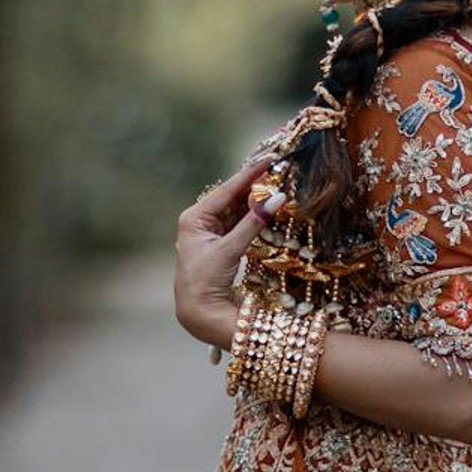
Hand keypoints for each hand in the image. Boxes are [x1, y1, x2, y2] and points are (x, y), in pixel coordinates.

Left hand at [174, 157, 287, 348]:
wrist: (199, 311)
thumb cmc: (205, 279)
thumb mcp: (229, 249)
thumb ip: (253, 224)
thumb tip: (277, 199)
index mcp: (194, 218)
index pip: (226, 190)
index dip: (249, 174)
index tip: (269, 159)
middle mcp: (200, 221)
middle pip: (231, 197)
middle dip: (254, 185)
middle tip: (277, 169)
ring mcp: (210, 233)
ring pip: (237, 210)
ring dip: (255, 200)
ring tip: (276, 184)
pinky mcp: (220, 244)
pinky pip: (239, 224)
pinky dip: (253, 216)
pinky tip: (267, 206)